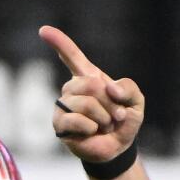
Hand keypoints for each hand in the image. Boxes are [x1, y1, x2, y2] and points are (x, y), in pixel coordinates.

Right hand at [39, 25, 143, 165]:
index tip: (43, 30)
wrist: (118, 148)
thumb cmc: (124, 121)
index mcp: (88, 77)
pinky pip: (76, 120)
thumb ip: (128, 88)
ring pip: (85, 103)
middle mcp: (72, 89)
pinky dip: (90, 127)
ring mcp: (64, 106)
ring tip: (104, 126)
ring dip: (102, 117)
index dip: (58, 42)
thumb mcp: (136, 101)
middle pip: (90, 84)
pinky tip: (92, 132)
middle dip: (109, 103)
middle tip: (115, 116)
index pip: (71, 55)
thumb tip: (109, 89)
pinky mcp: (60, 125)